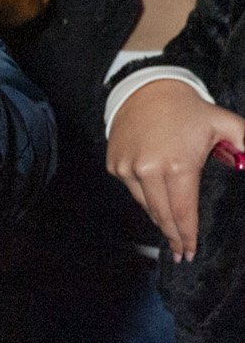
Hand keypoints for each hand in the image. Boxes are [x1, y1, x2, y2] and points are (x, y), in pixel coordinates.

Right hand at [106, 77, 244, 261]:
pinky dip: (144, 195)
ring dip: (159, 218)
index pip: (183, 211)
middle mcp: (148, 169)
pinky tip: (155, 196)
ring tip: (169, 230)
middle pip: (162, 215)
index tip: (190, 250)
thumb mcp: (227, 124)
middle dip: (173, 236)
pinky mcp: (115, 165)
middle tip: (180, 252)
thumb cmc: (189, 110)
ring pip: (146, 205)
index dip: (187, 234)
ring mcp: (128, 168)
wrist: (147, 90)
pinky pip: (132, 189)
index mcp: (178, 164)